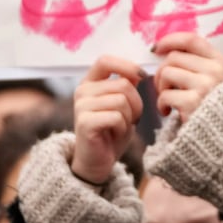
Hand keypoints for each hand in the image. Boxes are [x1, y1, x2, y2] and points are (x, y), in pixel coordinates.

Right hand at [70, 55, 145, 183]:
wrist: (97, 162)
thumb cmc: (112, 132)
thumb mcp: (123, 104)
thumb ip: (127, 86)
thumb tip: (140, 71)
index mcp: (90, 83)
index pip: (105, 60)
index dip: (127, 66)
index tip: (142, 77)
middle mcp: (82, 91)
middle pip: (122, 84)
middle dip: (136, 103)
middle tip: (130, 119)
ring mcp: (81, 106)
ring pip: (121, 100)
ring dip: (130, 117)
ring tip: (121, 127)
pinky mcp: (84, 123)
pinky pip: (116, 117)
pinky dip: (123, 128)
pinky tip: (115, 135)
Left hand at [151, 31, 222, 121]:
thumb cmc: (215, 109)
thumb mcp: (216, 80)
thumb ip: (198, 64)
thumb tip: (166, 49)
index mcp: (220, 62)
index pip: (191, 40)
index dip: (170, 40)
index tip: (157, 48)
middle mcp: (214, 71)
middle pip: (174, 57)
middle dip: (163, 71)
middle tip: (165, 87)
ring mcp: (204, 86)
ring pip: (166, 73)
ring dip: (161, 87)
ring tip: (169, 100)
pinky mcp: (192, 103)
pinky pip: (164, 95)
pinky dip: (161, 104)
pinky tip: (169, 112)